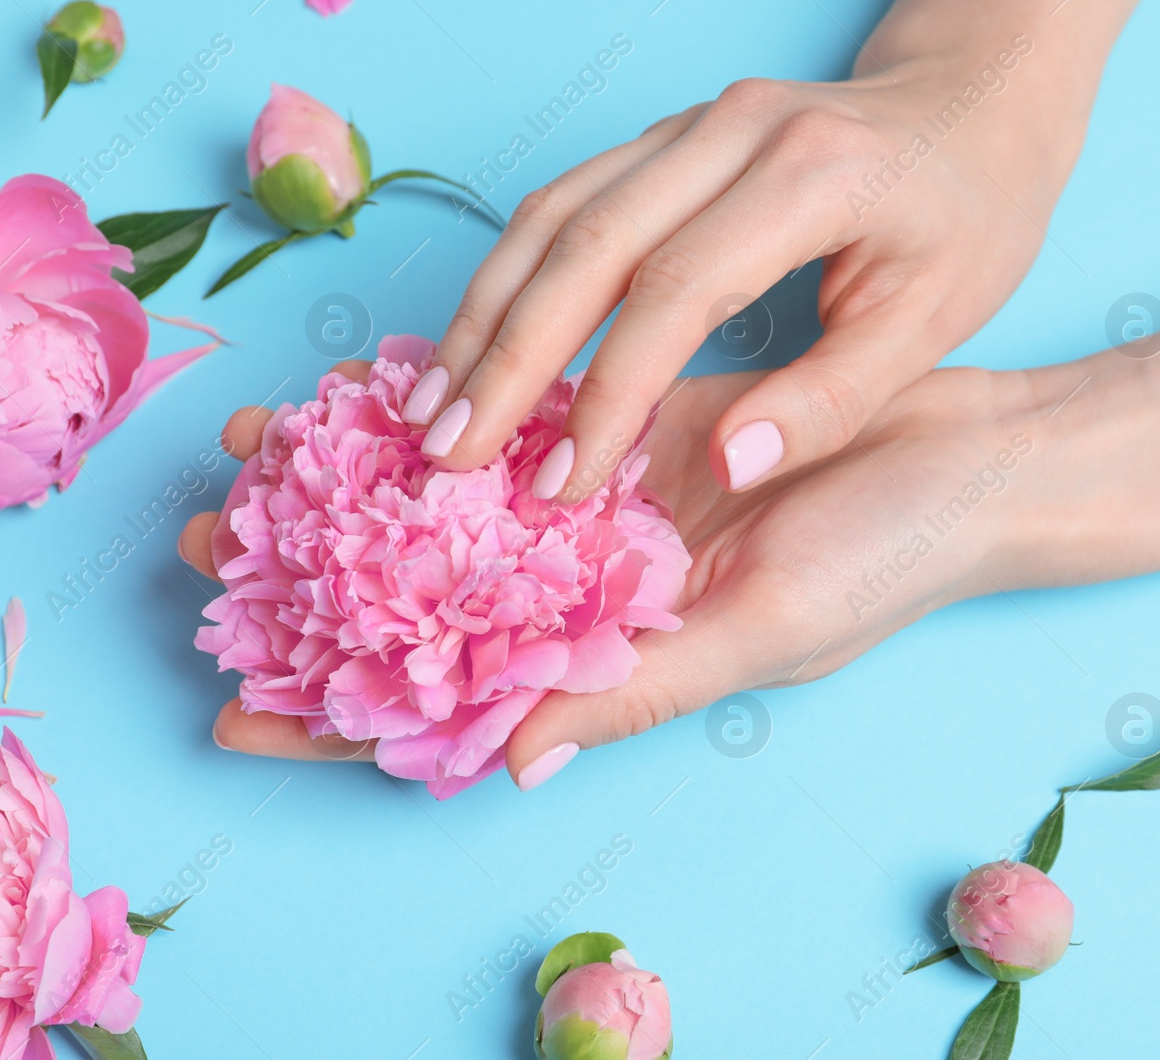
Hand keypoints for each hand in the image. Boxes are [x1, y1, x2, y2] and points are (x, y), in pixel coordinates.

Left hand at [180, 361, 1047, 781]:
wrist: (959, 452)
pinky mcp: (612, 429)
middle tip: (199, 554)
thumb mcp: (765, 628)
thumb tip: (513, 762)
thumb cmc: (889, 558)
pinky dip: (429, 412)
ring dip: (345, 490)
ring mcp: (591, 509)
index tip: (232, 719)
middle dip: (306, 593)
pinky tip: (355, 396)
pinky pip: (500, 422)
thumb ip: (638, 689)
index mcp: (610, 663)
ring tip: (247, 461)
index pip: (448, 716)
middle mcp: (585, 593)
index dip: (337, 728)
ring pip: (442, 510)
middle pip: (416, 609)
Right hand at [400, 0, 1136, 500]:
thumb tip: (728, 469)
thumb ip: (834, 398)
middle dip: (505, 356)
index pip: (677, 290)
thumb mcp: (937, 319)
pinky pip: (561, 200)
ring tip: (433, 405)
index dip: (608, 393)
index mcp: (811, 175)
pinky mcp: (662, 138)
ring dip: (483, 312)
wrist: (971, 101)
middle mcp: (732, 131)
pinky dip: (506, 276)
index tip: (562, 482)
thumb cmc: (969, 214)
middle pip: (584, 241)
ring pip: (551, 212)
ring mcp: (688, 124)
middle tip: (447, 452)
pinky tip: (472, 341)